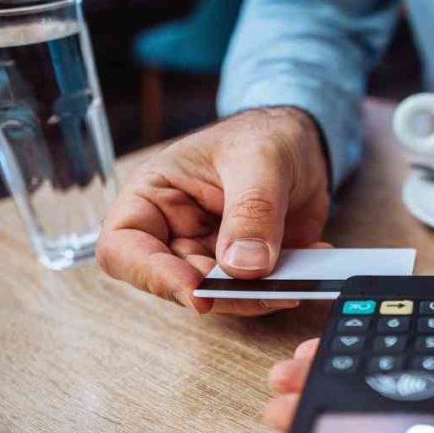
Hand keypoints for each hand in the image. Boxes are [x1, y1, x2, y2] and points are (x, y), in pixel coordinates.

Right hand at [97, 107, 330, 314]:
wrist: (303, 142)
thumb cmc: (265, 135)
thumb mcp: (259, 159)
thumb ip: (251, 210)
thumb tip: (243, 266)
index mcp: (153, 196)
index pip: (123, 248)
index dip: (152, 276)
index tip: (196, 291)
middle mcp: (174, 231)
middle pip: (176, 284)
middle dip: (221, 293)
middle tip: (266, 288)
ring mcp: (209, 253)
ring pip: (219, 297)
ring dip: (257, 296)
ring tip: (295, 277)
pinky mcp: (245, 268)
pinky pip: (257, 292)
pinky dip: (285, 286)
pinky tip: (310, 257)